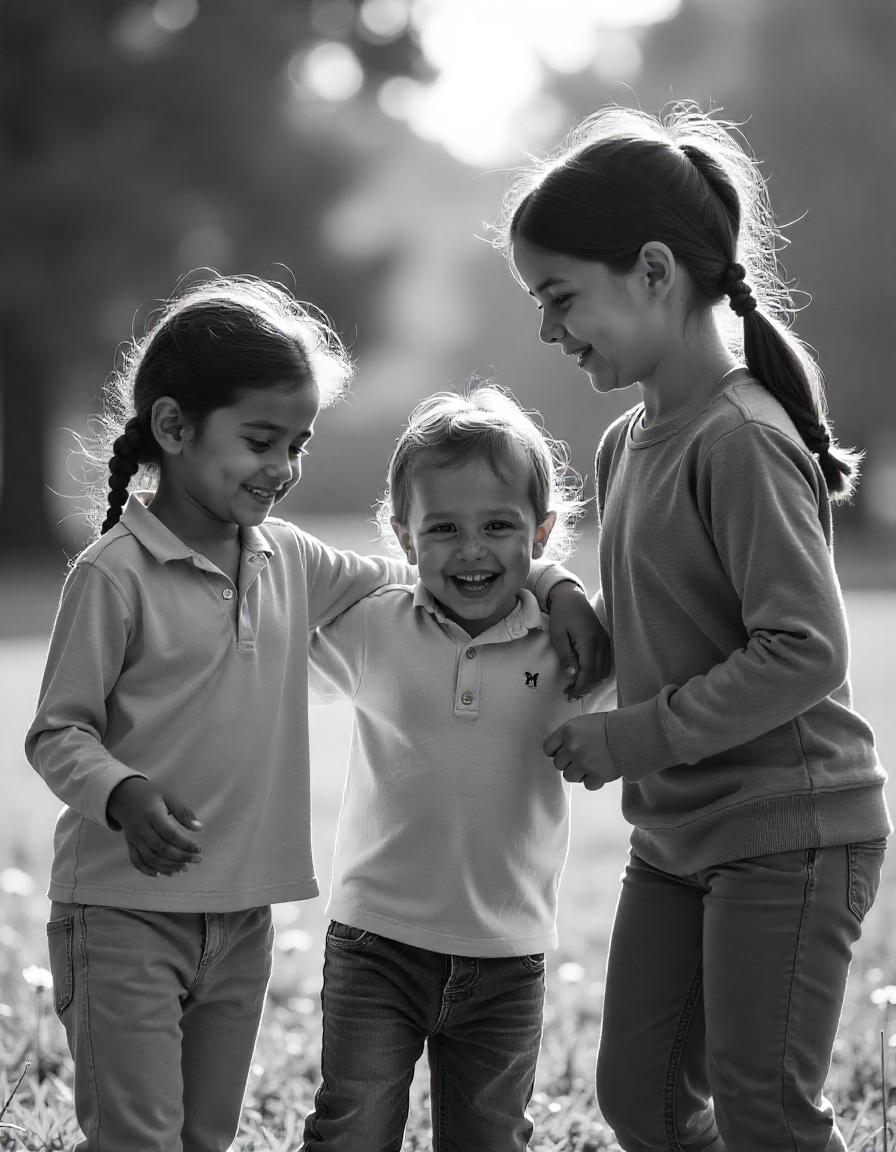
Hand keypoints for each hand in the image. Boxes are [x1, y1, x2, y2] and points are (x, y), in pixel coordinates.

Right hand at [106, 777, 202, 876]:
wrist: (124, 795)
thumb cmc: (150, 794)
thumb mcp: (169, 796)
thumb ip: (183, 812)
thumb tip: (199, 828)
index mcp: (152, 814)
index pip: (170, 834)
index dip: (186, 844)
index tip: (199, 849)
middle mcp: (141, 828)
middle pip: (161, 849)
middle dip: (181, 857)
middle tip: (196, 859)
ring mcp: (134, 838)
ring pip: (150, 858)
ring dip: (168, 866)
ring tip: (184, 867)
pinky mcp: (130, 844)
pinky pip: (136, 861)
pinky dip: (147, 870)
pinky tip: (161, 874)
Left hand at [544, 714, 620, 790]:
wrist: (632, 733)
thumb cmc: (609, 726)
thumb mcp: (584, 723)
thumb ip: (569, 735)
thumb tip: (559, 750)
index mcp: (567, 731)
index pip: (548, 748)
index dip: (556, 752)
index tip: (565, 752)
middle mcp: (572, 747)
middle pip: (558, 764)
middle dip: (569, 762)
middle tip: (583, 757)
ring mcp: (584, 762)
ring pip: (569, 777)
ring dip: (579, 773)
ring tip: (592, 765)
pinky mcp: (597, 775)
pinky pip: (587, 785)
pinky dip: (594, 780)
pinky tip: (601, 770)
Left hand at [546, 581, 611, 698]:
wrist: (572, 598)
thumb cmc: (562, 615)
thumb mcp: (558, 635)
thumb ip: (566, 655)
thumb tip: (572, 675)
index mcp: (589, 641)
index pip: (588, 671)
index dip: (580, 686)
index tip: (569, 694)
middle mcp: (601, 643)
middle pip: (598, 674)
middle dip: (585, 687)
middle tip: (570, 694)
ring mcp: (605, 642)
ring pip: (604, 671)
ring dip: (592, 683)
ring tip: (577, 689)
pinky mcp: (605, 642)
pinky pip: (606, 664)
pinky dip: (597, 674)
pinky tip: (586, 678)